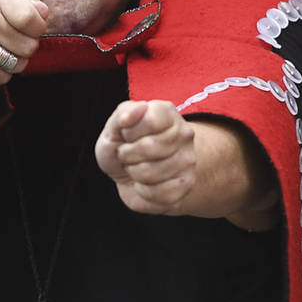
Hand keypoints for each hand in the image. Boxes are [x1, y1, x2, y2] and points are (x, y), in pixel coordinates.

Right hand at [0, 0, 49, 84]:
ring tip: (4, 50)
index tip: (30, 27)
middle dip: (27, 47)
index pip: (31, 20)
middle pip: (28, 47)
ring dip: (16, 62)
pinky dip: (2, 73)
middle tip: (16, 40)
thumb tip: (43, 15)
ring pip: (16, 65)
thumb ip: (30, 3)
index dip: (38, 28)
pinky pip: (0, 78)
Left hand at [97, 99, 198, 214]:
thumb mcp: (113, 128)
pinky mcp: (186, 185)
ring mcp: (188, 160)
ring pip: (150, 173)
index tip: (126, 136)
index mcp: (166, 112)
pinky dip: (142, 192)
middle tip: (128, 155)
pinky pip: (157, 193)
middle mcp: (184, 134)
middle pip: (149, 147)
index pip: (149, 122)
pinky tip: (145, 184)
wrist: (128, 175)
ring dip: (134, 174)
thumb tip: (140, 108)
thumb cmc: (122, 147)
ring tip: (136, 168)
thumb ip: (123, 114)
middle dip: (127, 155)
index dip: (128, 133)